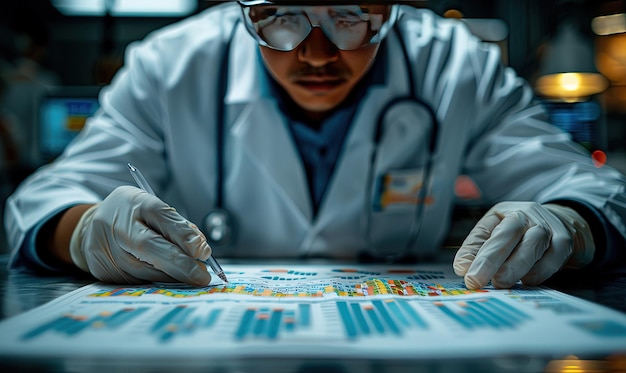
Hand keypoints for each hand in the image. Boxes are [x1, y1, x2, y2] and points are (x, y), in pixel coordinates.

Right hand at [69, 185, 212, 284]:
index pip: (161, 216)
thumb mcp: (155, 210)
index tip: (204, 252)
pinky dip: (158, 281)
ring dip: (173, 276)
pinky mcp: (104, 270)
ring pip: (146, 270)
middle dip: (181, 264)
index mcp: (135, 203)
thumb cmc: (134, 217)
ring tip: (191, 276)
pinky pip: (138, 280)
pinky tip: (169, 278)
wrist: (91, 227)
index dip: (184, 235)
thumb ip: (178, 226)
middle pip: (150, 246)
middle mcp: (118, 225)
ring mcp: (107, 249)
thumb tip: (201, 250)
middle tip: (202, 276)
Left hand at [453, 201, 594, 288]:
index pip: (488, 231)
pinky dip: (537, 273)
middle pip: (509, 234)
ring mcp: (548, 227)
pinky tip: (525, 281)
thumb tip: (462, 267)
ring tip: (500, 282)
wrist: (560, 223)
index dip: (476, 254)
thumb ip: (475, 248)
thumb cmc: (519, 232)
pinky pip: (551, 260)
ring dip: (514, 268)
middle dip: (491, 260)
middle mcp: (528, 215)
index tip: (465, 274)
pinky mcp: (565, 243)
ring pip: (532, 245)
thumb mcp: (494, 231)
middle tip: (477, 281)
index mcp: (506, 212)